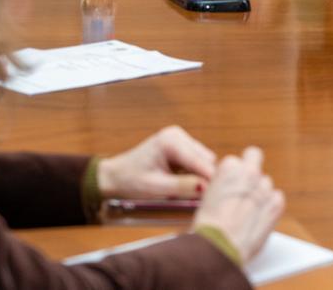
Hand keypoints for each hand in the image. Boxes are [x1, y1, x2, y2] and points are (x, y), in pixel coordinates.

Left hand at [97, 126, 216, 199]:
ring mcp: (180, 139)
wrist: (116, 177)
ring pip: (204, 161)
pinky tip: (179, 182)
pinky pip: (197, 162)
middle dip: (203, 178)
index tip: (216, 197)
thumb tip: (206, 187)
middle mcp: (178, 135)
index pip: (200, 162)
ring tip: (182, 189)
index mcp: (171, 141)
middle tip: (194, 197)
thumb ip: (183, 187)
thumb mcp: (156, 188)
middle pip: (206, 160)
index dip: (209, 180)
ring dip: (198, 176)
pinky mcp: (181, 146)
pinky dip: (193, 174)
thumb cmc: (131, 181)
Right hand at [192, 147, 284, 262]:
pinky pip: (277, 198)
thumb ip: (221, 186)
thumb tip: (226, 188)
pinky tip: (259, 218)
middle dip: (251, 169)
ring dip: (260, 192)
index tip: (229, 184)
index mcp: (228, 168)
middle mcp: (249, 173)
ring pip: (266, 182)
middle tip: (245, 185)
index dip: (232, 174)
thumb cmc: (208, 228)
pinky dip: (271, 206)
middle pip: (254, 158)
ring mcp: (264, 188)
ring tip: (248, 211)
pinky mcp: (277, 204)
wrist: (219, 249)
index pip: (235, 160)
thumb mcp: (207, 199)